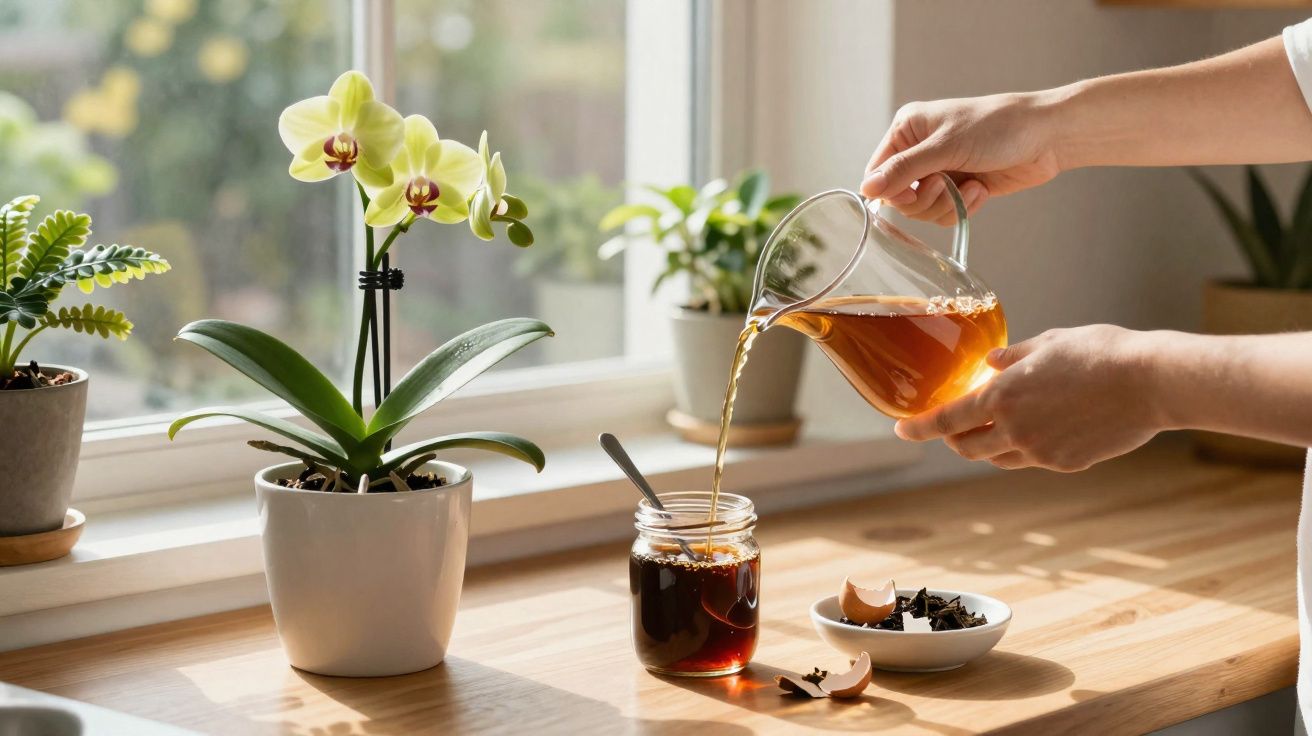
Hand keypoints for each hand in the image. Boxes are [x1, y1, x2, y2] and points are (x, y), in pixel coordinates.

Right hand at [862, 92, 1063, 223]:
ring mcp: (940, 171)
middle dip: (924, 199)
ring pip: (923, 210)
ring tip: (971, 187)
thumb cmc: (997, 127)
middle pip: (899, 197)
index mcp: (907, 130)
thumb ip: (904, 170)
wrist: (1047, 136)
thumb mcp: (945, 147)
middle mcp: (919, 151)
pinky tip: (981, 189)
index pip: (877, 172)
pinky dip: (963, 207)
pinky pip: (945, 213)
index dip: (890, 191)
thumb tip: (867, 190)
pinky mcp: (959, 188)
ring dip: (947, 205)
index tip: (910, 194)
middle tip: (944, 186)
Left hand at [893, 325, 1165, 471]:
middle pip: (967, 447)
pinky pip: (1032, 460)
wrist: (1151, 382)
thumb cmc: (1100, 353)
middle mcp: (1015, 430)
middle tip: (955, 426)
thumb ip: (1013, 355)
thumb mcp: (1049, 343)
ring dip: (989, 445)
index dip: (918, 428)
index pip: (945, 420)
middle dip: (955, 438)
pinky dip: (1026, 448)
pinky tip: (1042, 428)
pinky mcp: (1066, 463)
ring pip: (998, 457)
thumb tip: (991, 361)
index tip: (901, 431)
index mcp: (1002, 397)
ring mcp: (1040, 452)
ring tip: (998, 426)